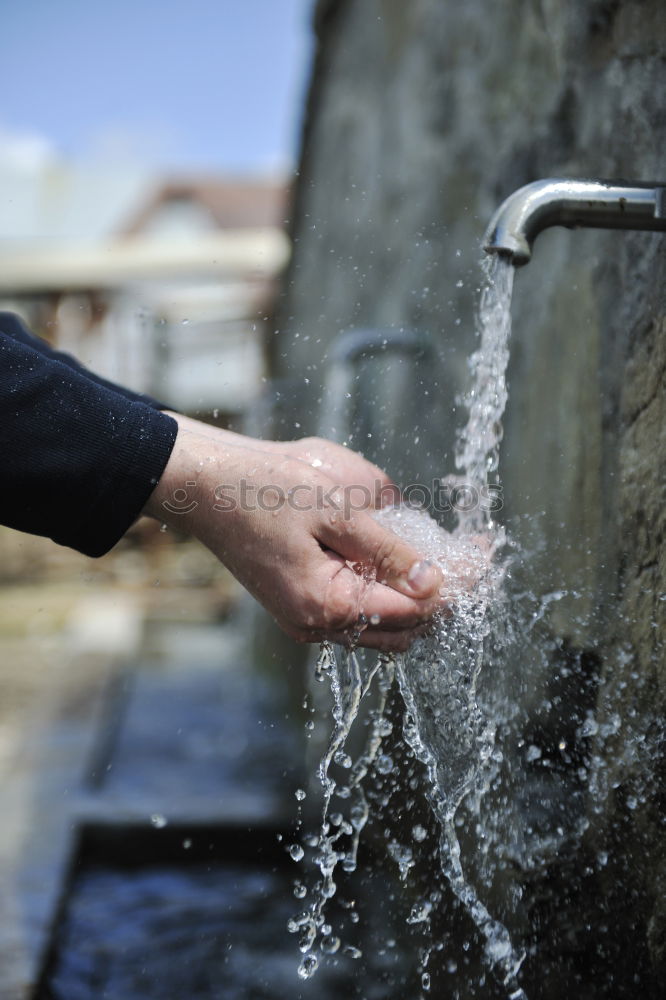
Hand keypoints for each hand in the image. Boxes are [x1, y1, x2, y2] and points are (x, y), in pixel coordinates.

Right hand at [145, 418, 442, 650]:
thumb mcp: (337, 511)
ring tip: (439, 554)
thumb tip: (439, 584)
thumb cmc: (266, 488)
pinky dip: (383, 592)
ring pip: (382, 626)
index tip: (487, 553)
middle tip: (469, 553)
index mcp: (327, 606)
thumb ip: (391, 552)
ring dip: (414, 596)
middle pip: (404, 629)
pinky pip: (356, 612)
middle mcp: (316, 627)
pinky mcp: (297, 605)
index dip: (457, 584)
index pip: (416, 610)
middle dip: (442, 596)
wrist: (204, 486)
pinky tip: (394, 558)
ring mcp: (304, 620)